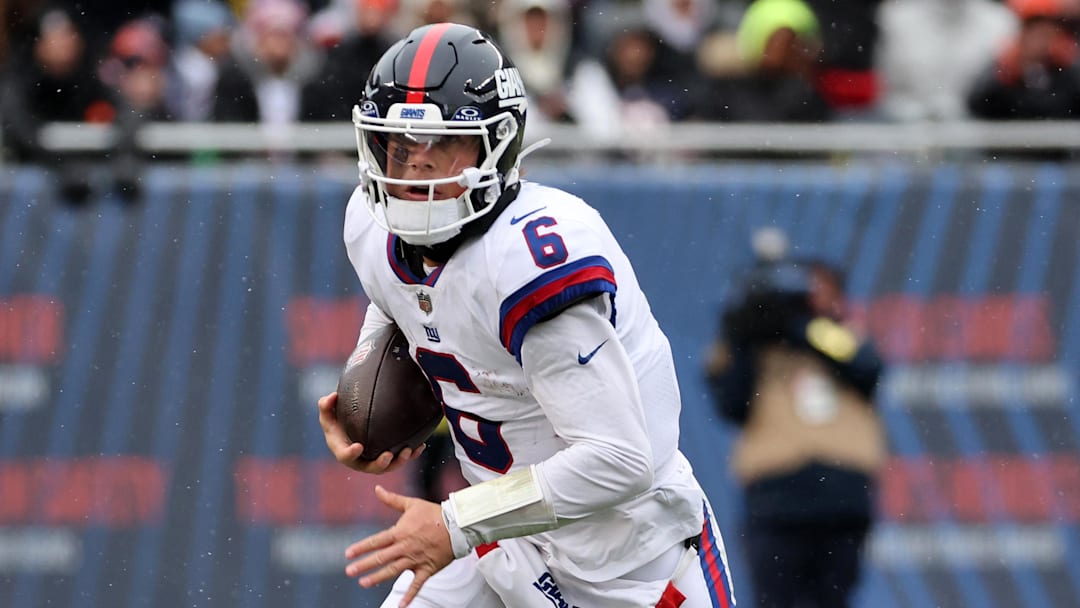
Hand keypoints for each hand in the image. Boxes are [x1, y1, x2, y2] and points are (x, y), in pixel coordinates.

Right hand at [317, 392, 424, 472]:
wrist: (350, 428)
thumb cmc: (337, 420)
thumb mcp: (328, 413)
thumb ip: (326, 405)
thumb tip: (331, 396)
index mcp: (343, 451)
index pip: (345, 456)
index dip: (351, 454)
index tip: (358, 447)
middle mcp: (359, 460)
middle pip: (370, 468)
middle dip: (380, 464)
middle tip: (388, 455)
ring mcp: (374, 460)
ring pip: (388, 467)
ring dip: (399, 461)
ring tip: (408, 451)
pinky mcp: (387, 458)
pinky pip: (400, 459)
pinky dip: (411, 454)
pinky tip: (421, 446)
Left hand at [345, 485, 454, 606]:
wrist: (457, 525)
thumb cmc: (434, 513)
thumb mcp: (412, 504)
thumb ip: (392, 500)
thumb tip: (377, 489)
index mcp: (400, 532)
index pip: (376, 541)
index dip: (361, 547)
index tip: (348, 554)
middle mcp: (405, 547)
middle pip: (381, 557)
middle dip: (363, 565)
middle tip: (349, 571)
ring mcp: (416, 559)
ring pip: (393, 571)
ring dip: (378, 578)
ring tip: (364, 583)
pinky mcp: (427, 569)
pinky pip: (417, 584)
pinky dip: (409, 595)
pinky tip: (401, 605)